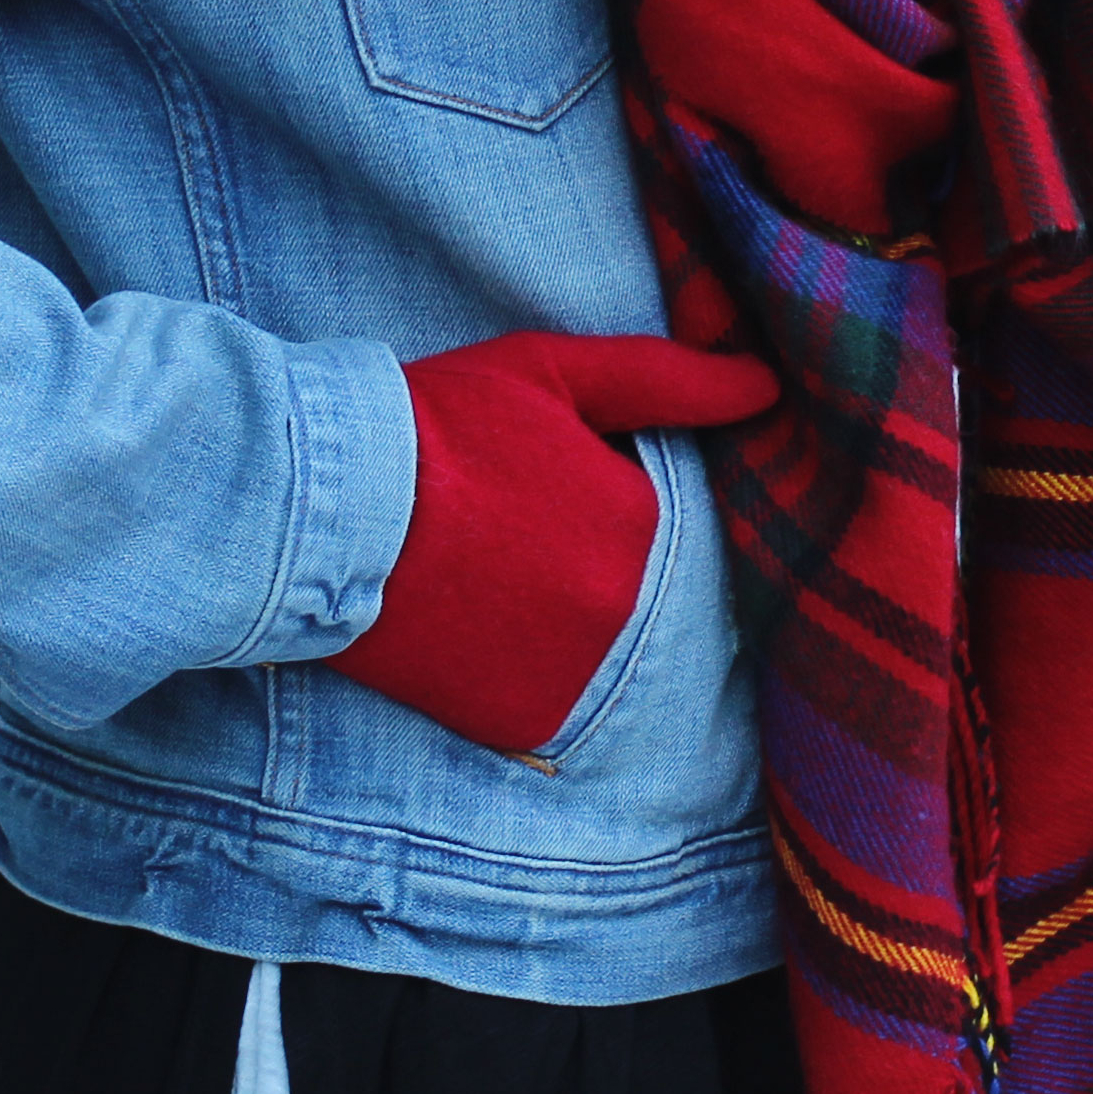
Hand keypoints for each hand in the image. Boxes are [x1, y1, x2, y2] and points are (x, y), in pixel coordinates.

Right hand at [332, 328, 777, 754]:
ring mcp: (575, 671)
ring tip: (466, 569)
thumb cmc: (439, 421)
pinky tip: (460, 621)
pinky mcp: (522, 721)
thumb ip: (667, 380)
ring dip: (537, 610)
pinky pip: (540, 694)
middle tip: (485, 522)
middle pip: (608, 576)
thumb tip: (765, 388)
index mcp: (640, 518)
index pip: (634, 509)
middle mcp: (623, 604)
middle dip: (558, 550)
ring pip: (578, 636)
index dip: (574, 484)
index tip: (515, 474)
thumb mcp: (553, 372)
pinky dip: (508, 665)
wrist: (327, 507)